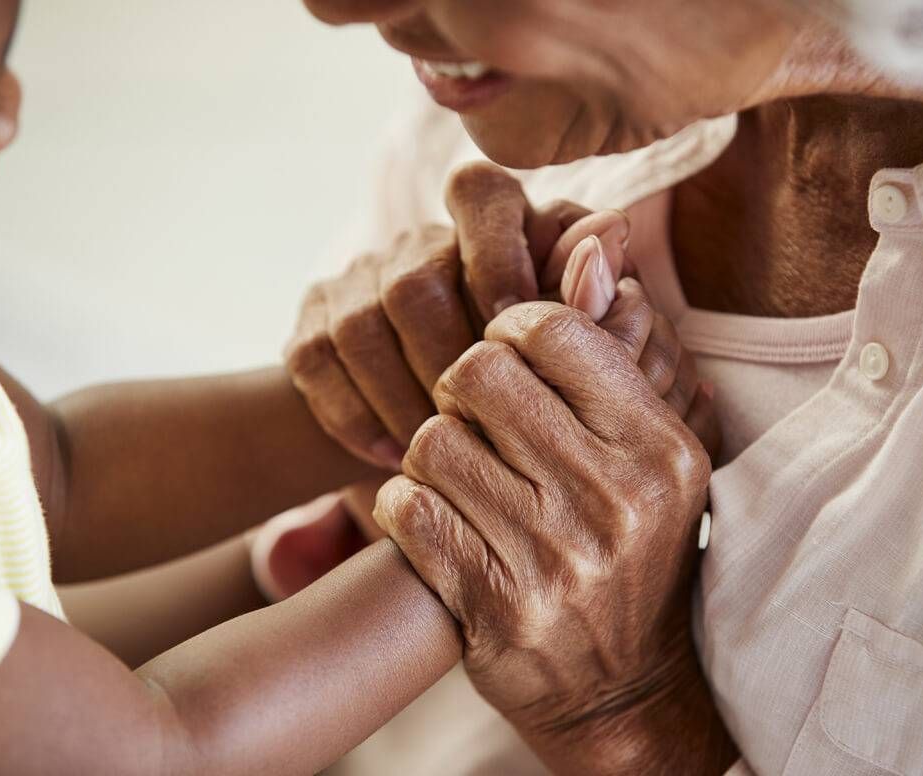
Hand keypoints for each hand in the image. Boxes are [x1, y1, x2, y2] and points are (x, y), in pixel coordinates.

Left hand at [265, 218, 696, 598]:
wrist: (623, 688)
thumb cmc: (633, 550)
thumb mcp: (653, 455)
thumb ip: (622, 350)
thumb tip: (594, 240)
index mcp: (659, 448)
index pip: (553, 331)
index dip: (508, 327)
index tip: (503, 353)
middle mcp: (613, 499)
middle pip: (480, 374)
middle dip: (460, 385)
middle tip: (468, 411)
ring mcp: (552, 557)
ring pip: (434, 441)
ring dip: (429, 452)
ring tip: (454, 472)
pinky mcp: (492, 604)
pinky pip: (407, 509)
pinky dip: (400, 505)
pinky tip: (428, 516)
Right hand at [284, 162, 618, 469]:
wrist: (438, 448)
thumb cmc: (539, 397)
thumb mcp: (581, 362)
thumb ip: (598, 307)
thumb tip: (609, 233)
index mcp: (495, 231)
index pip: (480, 192)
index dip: (496, 254)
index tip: (514, 326)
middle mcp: (423, 244)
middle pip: (415, 281)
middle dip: (444, 365)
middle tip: (478, 426)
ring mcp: (360, 281)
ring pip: (362, 324)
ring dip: (401, 398)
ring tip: (437, 450)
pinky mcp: (313, 324)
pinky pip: (318, 359)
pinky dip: (357, 416)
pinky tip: (393, 455)